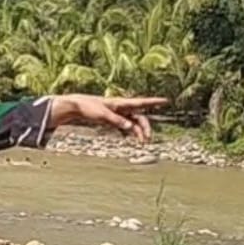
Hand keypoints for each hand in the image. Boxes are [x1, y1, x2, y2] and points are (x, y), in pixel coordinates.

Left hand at [51, 94, 168, 142]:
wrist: (76, 107)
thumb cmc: (89, 108)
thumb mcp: (102, 115)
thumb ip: (117, 121)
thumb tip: (131, 127)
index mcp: (121, 103)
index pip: (141, 102)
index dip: (154, 102)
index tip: (166, 100)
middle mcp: (122, 108)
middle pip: (140, 117)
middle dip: (146, 127)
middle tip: (148, 139)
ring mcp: (118, 114)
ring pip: (134, 123)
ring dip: (138, 132)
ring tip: (141, 143)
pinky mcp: (112, 119)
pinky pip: (125, 126)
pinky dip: (129, 133)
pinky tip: (131, 140)